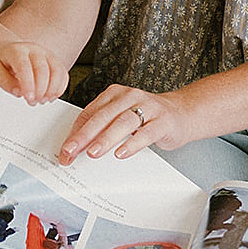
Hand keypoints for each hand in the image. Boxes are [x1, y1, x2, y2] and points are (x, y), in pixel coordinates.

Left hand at [0, 38, 67, 104]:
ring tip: (42, 100)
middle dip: (40, 90)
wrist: (8, 50)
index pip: (25, 66)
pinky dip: (60, 87)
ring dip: (52, 90)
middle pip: (43, 69)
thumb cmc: (2, 61)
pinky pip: (63, 73)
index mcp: (17, 51)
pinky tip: (51, 96)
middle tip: (33, 102)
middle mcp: (34, 50)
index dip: (28, 84)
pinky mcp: (55, 61)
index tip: (28, 98)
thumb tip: (18, 92)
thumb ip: (5, 82)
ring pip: (57, 70)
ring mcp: (47, 54)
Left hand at [59, 83, 189, 163]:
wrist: (182, 113)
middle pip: (103, 116)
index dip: (76, 132)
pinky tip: (121, 153)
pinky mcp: (163, 121)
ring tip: (93, 152)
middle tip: (71, 152)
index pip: (90, 112)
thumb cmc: (147, 118)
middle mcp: (130, 97)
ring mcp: (148, 107)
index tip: (65, 150)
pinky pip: (146, 132)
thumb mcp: (122, 117)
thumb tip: (77, 148)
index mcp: (115, 94)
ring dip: (106, 138)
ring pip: (123, 122)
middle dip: (85, 135)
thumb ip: (102, 128)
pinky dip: (133, 143)